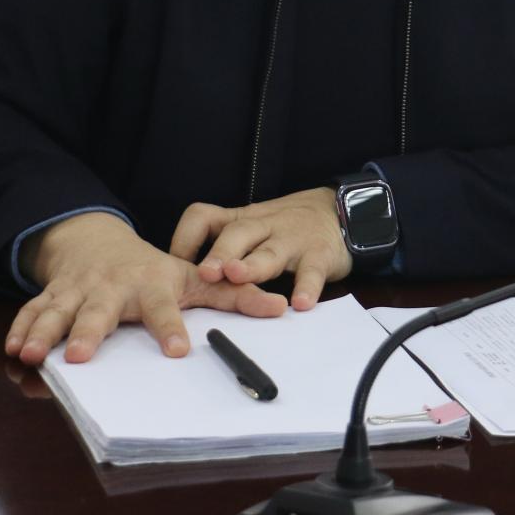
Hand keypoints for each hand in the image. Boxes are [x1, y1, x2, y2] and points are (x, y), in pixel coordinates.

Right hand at [4, 211, 287, 365]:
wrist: (98, 241)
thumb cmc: (152, 269)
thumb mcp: (194, 277)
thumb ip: (234, 294)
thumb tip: (281, 307)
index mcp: (150, 283)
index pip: (163, 306)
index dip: (170, 326)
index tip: (177, 350)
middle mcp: (112, 286)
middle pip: (100, 309)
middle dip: (89, 330)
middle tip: (83, 355)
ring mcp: (78, 290)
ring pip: (59, 310)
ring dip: (44, 331)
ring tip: (32, 355)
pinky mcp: (52, 295)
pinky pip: (33, 310)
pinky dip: (21, 326)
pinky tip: (13, 348)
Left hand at [169, 187, 351, 311]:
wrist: (341, 211)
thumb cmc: (287, 227)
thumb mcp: (252, 228)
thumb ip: (223, 248)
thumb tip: (179, 282)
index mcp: (241, 220)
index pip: (204, 218)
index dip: (186, 239)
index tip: (174, 265)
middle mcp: (264, 226)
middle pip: (237, 233)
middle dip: (219, 253)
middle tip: (204, 272)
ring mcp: (292, 239)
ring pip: (270, 252)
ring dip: (253, 265)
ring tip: (239, 277)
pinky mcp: (320, 255)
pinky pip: (312, 271)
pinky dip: (307, 287)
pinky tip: (301, 303)